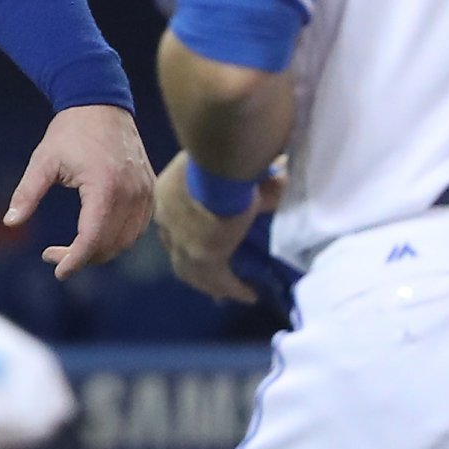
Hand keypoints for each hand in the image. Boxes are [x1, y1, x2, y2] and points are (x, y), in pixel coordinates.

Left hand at [4, 103, 153, 277]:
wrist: (100, 102)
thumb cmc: (69, 131)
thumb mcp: (43, 161)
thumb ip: (27, 194)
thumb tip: (9, 222)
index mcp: (104, 187)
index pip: (92, 239)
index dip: (74, 260)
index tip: (57, 271)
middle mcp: (131, 192)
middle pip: (110, 245)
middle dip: (81, 257)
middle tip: (52, 254)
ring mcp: (144, 191)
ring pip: (127, 240)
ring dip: (101, 251)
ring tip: (72, 248)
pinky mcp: (149, 188)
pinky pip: (139, 226)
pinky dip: (119, 238)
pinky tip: (95, 234)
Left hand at [151, 150, 285, 302]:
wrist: (220, 163)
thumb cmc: (225, 154)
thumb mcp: (235, 167)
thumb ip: (253, 178)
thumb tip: (281, 172)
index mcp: (168, 192)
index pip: (175, 217)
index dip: (189, 230)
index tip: (205, 238)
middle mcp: (166, 216)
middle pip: (178, 246)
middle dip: (194, 261)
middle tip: (212, 274)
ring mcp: (178, 238)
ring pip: (191, 268)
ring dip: (211, 281)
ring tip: (231, 291)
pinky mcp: (200, 255)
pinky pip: (218, 280)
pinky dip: (233, 288)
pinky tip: (249, 294)